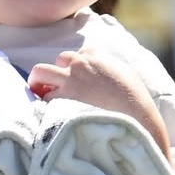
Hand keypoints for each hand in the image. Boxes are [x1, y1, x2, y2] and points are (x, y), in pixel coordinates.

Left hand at [27, 50, 170, 153]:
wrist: (135, 120)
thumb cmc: (134, 100)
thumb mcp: (125, 73)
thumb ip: (107, 67)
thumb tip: (99, 71)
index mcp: (96, 54)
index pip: (78, 54)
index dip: (76, 67)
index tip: (80, 80)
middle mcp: (80, 63)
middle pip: (59, 59)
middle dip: (59, 72)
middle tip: (58, 87)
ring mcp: (68, 81)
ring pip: (39, 73)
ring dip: (41, 84)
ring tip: (43, 96)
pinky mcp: (61, 100)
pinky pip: (42, 98)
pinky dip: (44, 104)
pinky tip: (49, 112)